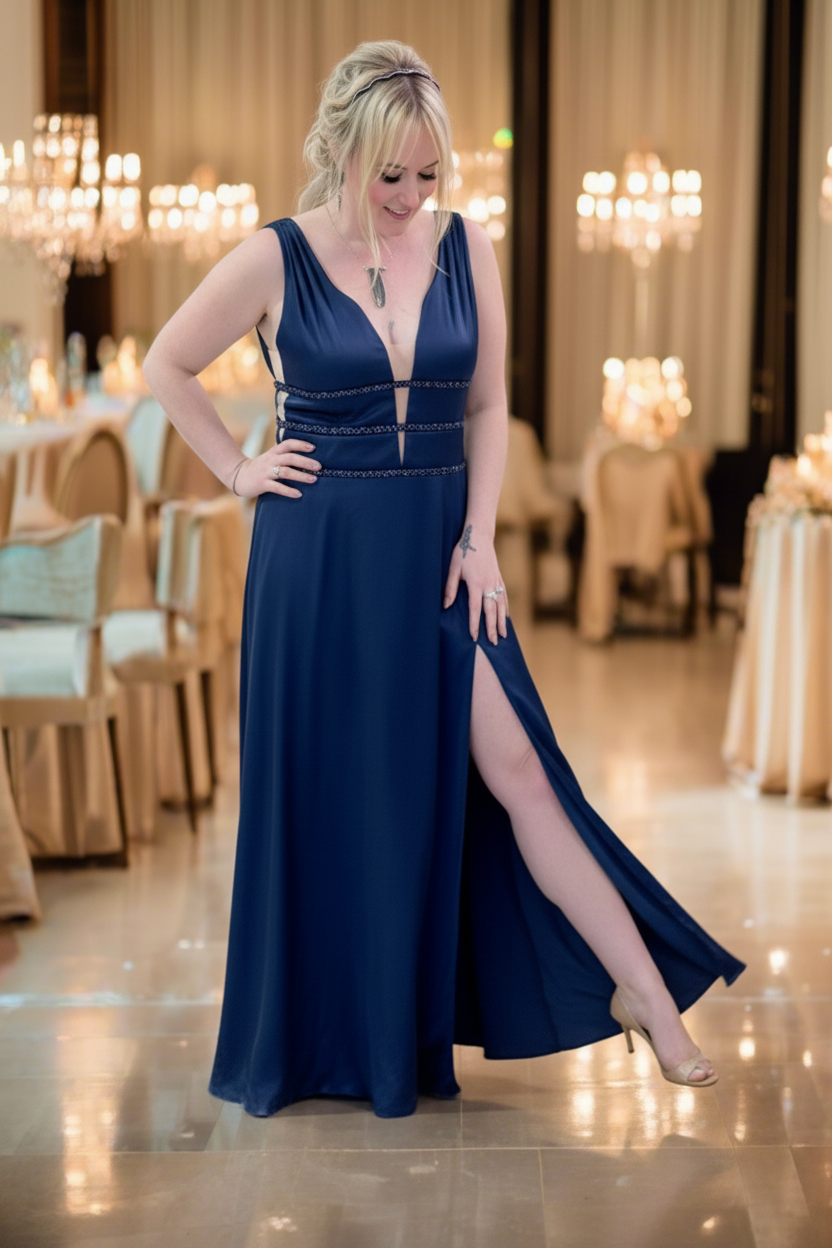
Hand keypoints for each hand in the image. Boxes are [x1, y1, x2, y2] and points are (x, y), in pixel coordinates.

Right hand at [233, 439, 320, 498]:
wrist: (238, 476)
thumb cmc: (260, 467)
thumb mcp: (270, 457)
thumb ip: (284, 455)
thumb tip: (305, 455)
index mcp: (273, 452)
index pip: (288, 444)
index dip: (300, 444)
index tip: (313, 448)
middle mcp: (270, 460)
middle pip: (290, 458)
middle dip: (305, 462)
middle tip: (319, 466)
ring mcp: (266, 472)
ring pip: (286, 471)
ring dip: (301, 475)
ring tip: (314, 479)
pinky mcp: (262, 484)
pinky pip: (278, 487)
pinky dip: (289, 491)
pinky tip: (299, 494)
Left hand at [443, 522, 507, 643]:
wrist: (479, 536)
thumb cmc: (463, 551)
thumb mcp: (453, 568)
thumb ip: (450, 588)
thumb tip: (446, 606)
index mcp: (476, 583)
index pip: (475, 608)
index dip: (474, 623)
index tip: (474, 637)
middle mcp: (488, 584)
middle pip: (491, 610)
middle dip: (492, 627)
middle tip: (492, 642)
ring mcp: (496, 582)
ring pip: (501, 605)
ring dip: (502, 621)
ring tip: (502, 635)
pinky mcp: (499, 578)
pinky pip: (504, 597)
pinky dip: (506, 609)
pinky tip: (506, 618)